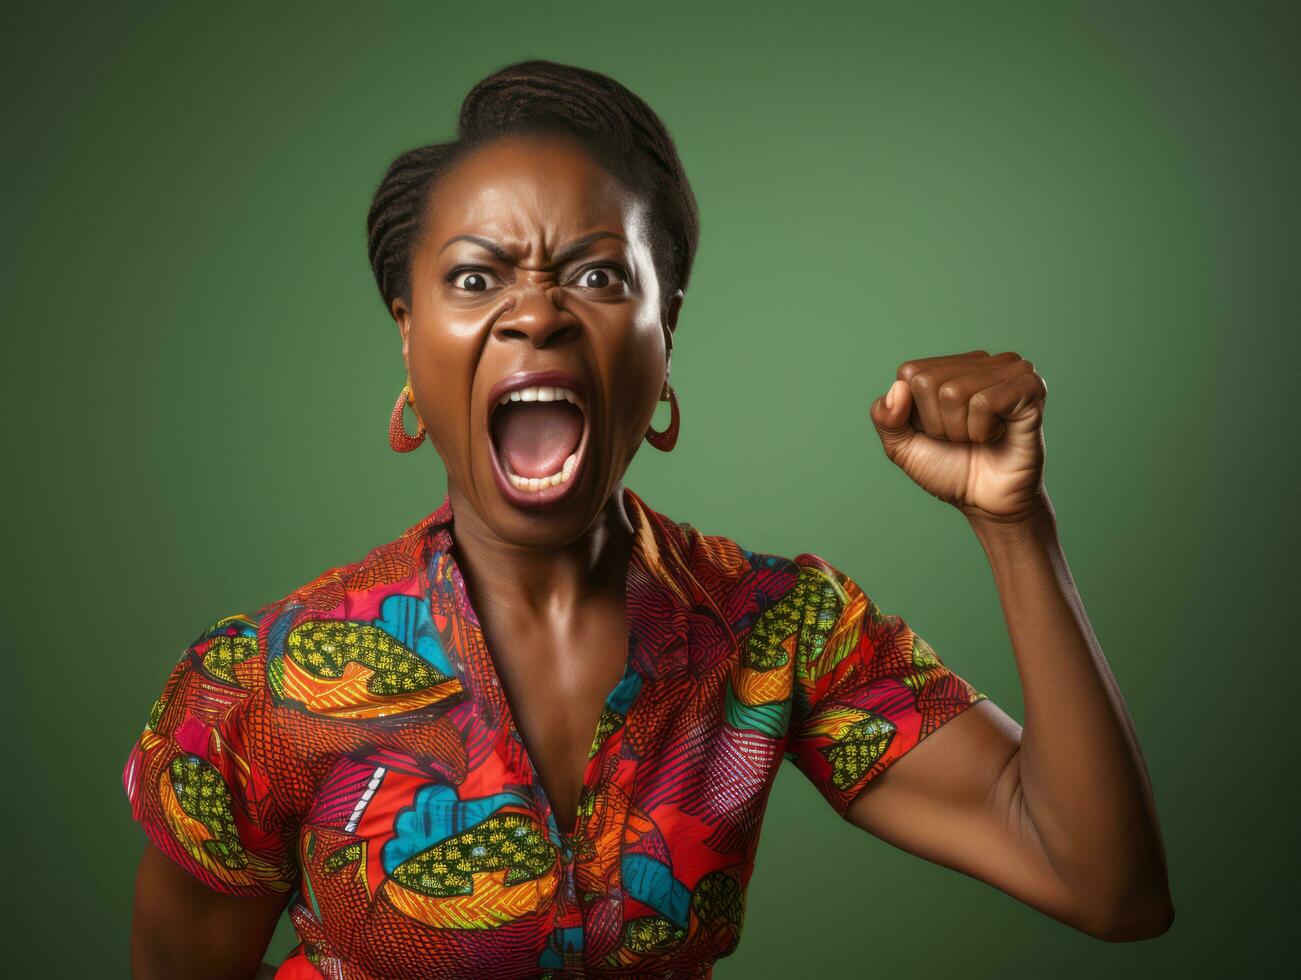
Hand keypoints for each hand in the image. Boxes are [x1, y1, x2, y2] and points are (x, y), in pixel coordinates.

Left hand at [868, 350, 1048, 524]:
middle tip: (962, 438)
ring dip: (961, 430)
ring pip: (954, 392)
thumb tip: (898, 387)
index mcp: (949, 366)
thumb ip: (885, 418)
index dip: (917, 414)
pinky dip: (982, 429)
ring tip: (980, 437)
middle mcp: (980, 362)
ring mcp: (1007, 370)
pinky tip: (998, 435)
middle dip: (938, 424)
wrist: (987, 503)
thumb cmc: (949, 470)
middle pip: (928, 382)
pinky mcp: (1030, 387)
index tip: (938, 432)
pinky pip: (984, 401)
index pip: (910, 373)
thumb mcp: (902, 447)